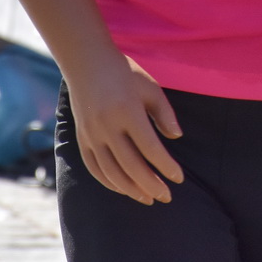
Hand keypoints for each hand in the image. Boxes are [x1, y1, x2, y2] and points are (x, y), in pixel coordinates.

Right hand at [66, 52, 184, 204]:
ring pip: (111, 171)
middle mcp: (107, 125)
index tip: (179, 178)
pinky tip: (125, 188)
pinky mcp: (81, 138)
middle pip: (131, 165)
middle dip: (151, 185)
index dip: (166, 166)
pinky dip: (110, 182)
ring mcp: (91, 134)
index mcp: (127, 111)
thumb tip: (176, 137)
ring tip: (148, 198)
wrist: (86, 62)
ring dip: (131, 189)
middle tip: (167, 197)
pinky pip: (94, 168)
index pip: (150, 148)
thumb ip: (164, 113)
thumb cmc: (125, 73)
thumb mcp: (150, 87)